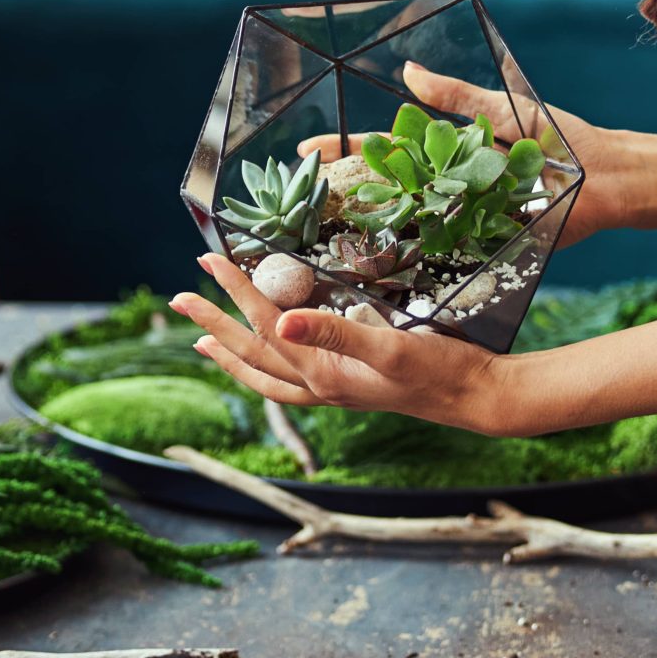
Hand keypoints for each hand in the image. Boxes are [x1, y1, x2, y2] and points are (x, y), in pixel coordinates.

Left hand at [170, 255, 524, 436]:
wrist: (477, 398)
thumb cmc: (440, 370)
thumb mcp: (391, 346)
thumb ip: (337, 333)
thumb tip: (282, 320)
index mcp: (323, 373)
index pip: (266, 325)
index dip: (235, 290)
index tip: (209, 259)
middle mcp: (321, 386)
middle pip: (252, 353)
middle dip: (213, 324)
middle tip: (179, 298)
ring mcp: (333, 390)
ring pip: (266, 374)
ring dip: (232, 354)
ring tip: (202, 338)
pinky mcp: (349, 387)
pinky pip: (292, 379)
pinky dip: (268, 366)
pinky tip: (269, 352)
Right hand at [300, 61, 632, 248]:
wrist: (611, 180)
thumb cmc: (562, 140)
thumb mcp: (504, 111)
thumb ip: (457, 97)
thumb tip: (408, 70)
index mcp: (446, 151)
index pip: (383, 148)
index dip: (344, 150)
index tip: (306, 151)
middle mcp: (445, 186)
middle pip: (382, 189)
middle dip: (339, 194)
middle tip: (299, 202)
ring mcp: (459, 219)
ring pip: (404, 226)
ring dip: (365, 232)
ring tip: (323, 240)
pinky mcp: (481, 246)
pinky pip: (442, 255)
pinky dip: (412, 262)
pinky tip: (377, 270)